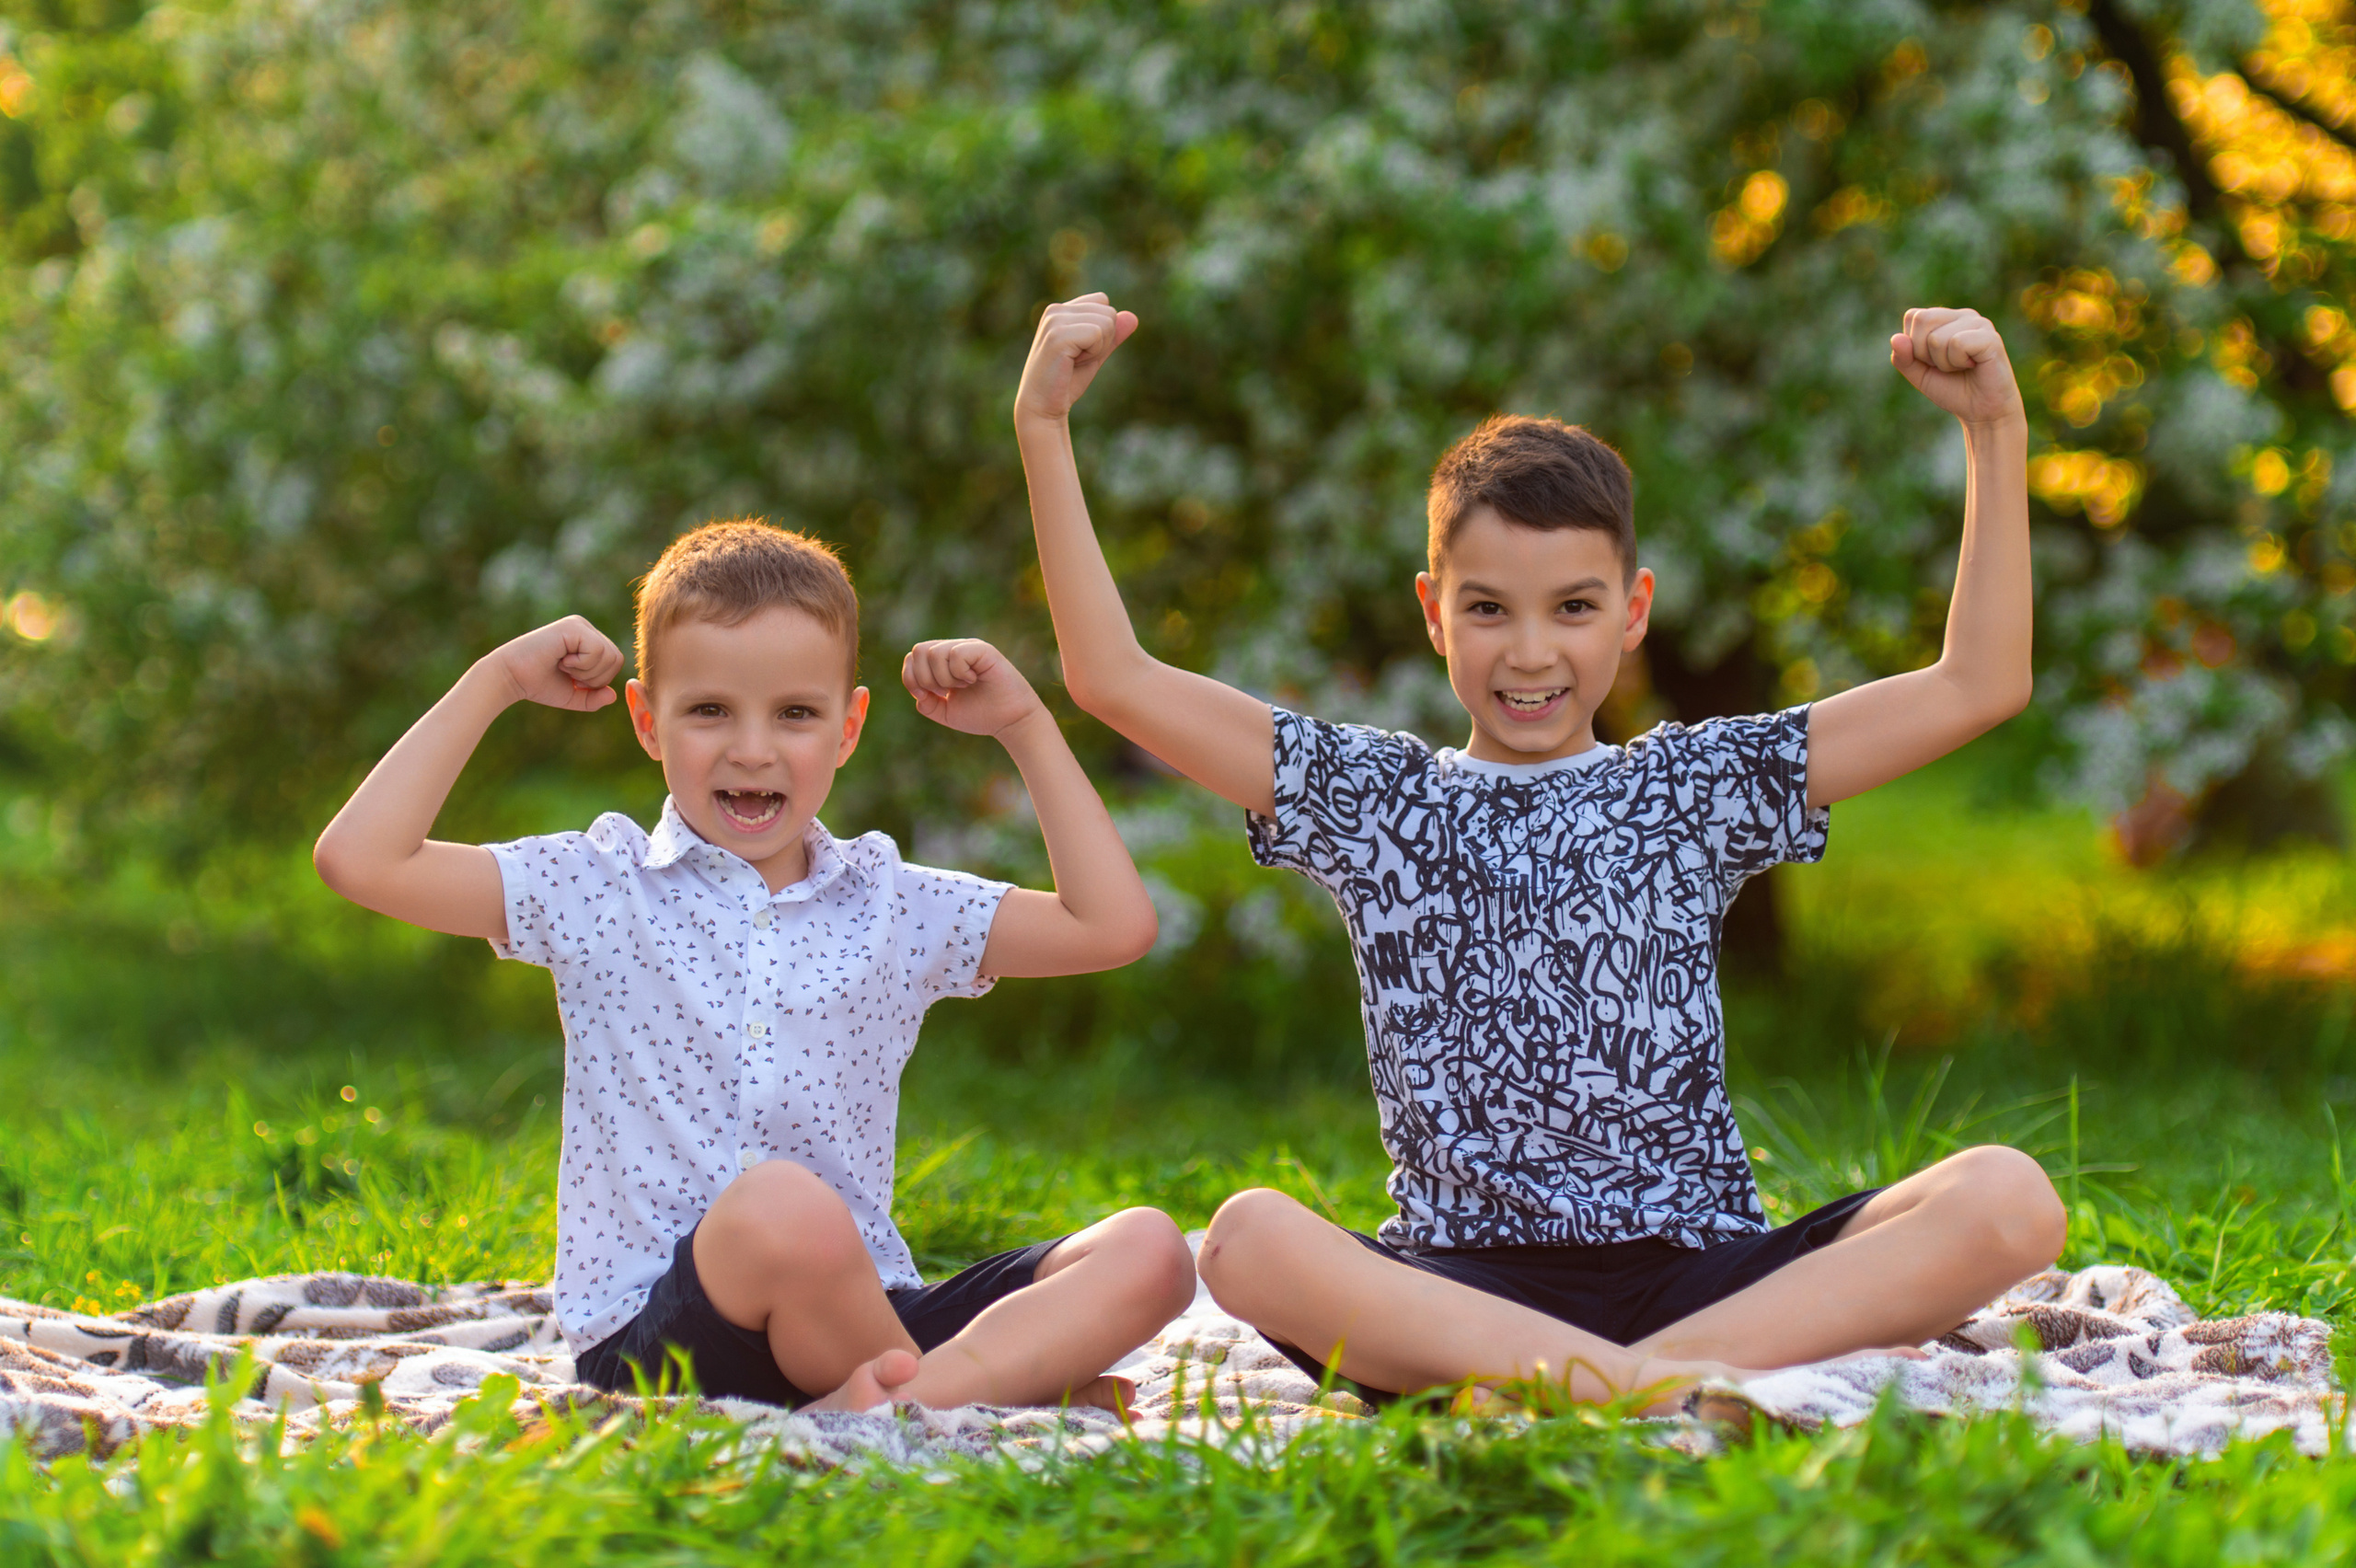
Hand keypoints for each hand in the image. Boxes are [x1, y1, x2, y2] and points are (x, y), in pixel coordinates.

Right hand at [486, 615, 623, 711]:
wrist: (511, 677)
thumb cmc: (539, 685)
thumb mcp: (573, 696)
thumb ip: (594, 698)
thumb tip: (613, 695)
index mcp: (588, 640)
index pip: (615, 662)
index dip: (598, 680)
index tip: (573, 680)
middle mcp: (585, 628)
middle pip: (616, 659)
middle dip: (595, 678)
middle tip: (569, 674)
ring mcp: (579, 625)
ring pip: (609, 655)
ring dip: (586, 671)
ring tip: (563, 666)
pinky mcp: (572, 626)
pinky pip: (597, 650)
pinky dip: (581, 664)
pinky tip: (562, 660)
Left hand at [902, 638, 1045, 738]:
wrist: (1010, 721)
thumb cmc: (982, 715)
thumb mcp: (946, 712)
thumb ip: (927, 703)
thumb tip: (918, 691)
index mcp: (943, 661)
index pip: (912, 657)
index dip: (911, 678)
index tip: (926, 696)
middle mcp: (955, 649)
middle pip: (919, 650)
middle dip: (925, 679)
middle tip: (946, 691)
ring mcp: (969, 647)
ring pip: (934, 653)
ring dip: (943, 678)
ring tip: (962, 686)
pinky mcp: (984, 650)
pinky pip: (956, 654)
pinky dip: (959, 673)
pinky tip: (972, 680)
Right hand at [1014, 293, 1137, 425]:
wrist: (1043, 408)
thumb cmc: (1066, 383)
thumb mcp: (1095, 355)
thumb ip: (1112, 335)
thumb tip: (1133, 317)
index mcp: (1060, 310)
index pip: (1102, 300)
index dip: (1103, 329)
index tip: (1081, 350)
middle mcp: (1055, 310)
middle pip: (1109, 312)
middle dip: (1103, 340)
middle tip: (1077, 360)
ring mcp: (1055, 320)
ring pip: (1107, 321)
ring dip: (1098, 348)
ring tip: (1073, 362)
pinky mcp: (1058, 335)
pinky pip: (1098, 334)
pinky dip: (1093, 353)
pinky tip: (1072, 363)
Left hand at [1890, 307, 2023, 428]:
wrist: (1982, 411)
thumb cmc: (1953, 389)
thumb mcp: (1919, 375)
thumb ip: (1903, 358)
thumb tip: (1896, 338)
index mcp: (1947, 318)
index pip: (1913, 316)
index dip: (1914, 344)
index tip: (1932, 361)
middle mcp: (1964, 315)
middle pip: (1922, 320)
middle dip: (1924, 353)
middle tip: (1946, 366)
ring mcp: (1979, 323)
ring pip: (1936, 337)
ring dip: (1943, 362)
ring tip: (1961, 367)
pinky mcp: (1990, 337)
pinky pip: (1956, 344)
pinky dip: (1957, 362)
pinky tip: (1972, 366)